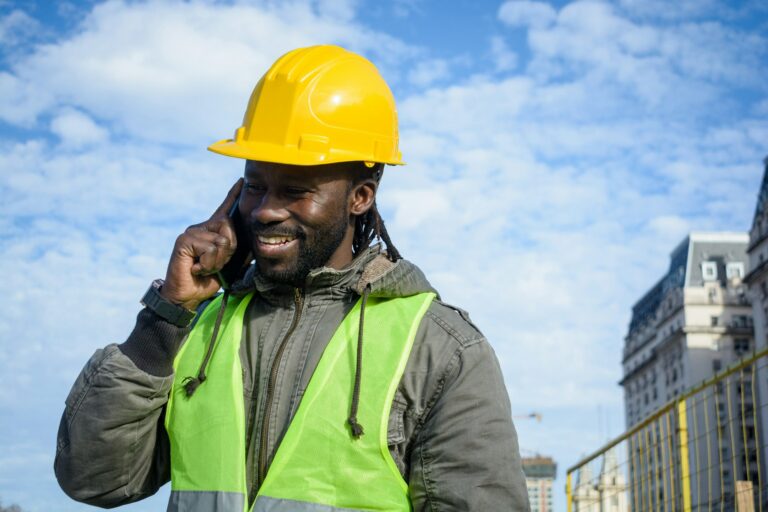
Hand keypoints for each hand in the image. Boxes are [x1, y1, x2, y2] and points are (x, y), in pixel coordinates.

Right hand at [160, 178, 243, 310]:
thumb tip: (254, 244)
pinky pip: (210, 248)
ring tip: (204, 267)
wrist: (186, 296)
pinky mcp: (184, 241)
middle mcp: (201, 228)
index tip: (242, 180)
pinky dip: (208, 263)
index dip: (233, 194)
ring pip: (221, 241)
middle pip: (229, 228)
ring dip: (217, 261)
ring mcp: (191, 233)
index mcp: (211, 232)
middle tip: (214, 264)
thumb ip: (239, 253)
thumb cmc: (206, 280)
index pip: (224, 210)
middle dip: (229, 251)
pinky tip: (197, 268)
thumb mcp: (228, 265)